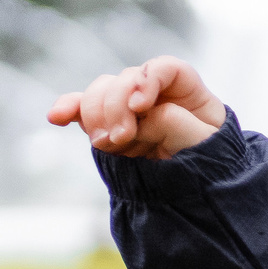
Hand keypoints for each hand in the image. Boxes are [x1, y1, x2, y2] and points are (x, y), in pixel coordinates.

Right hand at [47, 57, 224, 158]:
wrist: (198, 200)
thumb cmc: (211, 166)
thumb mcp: (204, 145)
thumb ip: (175, 123)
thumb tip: (140, 117)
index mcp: (187, 92)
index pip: (165, 68)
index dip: (148, 80)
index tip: (140, 105)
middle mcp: (155, 96)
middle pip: (127, 79)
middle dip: (117, 105)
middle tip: (122, 137)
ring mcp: (129, 111)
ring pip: (101, 92)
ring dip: (96, 114)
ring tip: (106, 143)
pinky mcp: (108, 127)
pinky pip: (82, 111)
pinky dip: (69, 110)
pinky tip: (56, 117)